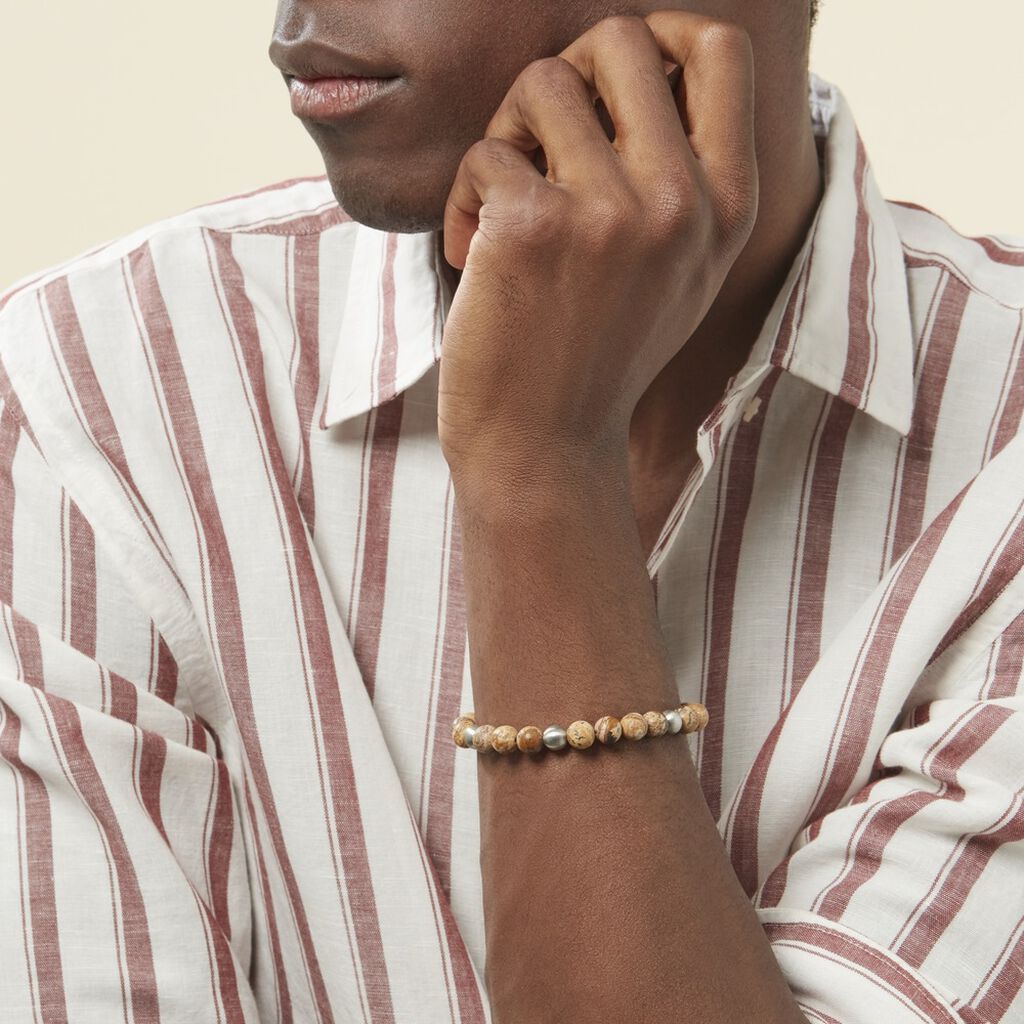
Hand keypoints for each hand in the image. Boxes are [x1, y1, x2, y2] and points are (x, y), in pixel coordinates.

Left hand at [437, 11, 757, 489]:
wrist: (546, 449)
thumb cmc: (596, 355)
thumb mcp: (675, 270)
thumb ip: (680, 177)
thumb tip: (642, 62)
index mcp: (726, 207)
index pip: (719, 50)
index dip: (659, 33)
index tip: (610, 78)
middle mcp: (682, 203)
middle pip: (620, 40)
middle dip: (567, 75)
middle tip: (539, 143)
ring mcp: (612, 214)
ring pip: (543, 81)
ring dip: (507, 135)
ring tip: (501, 206)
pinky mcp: (535, 227)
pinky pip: (485, 152)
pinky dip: (464, 197)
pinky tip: (473, 256)